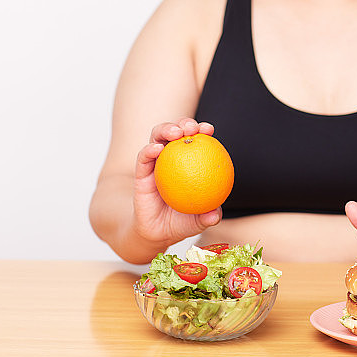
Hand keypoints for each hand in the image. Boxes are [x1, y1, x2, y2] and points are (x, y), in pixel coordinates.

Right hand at [132, 117, 221, 245]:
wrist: (156, 233)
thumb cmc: (181, 222)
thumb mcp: (198, 221)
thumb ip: (208, 217)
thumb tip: (216, 213)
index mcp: (189, 163)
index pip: (196, 142)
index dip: (202, 131)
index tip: (209, 129)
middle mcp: (172, 160)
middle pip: (176, 133)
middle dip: (184, 123)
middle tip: (192, 127)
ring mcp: (155, 164)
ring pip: (157, 138)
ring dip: (166, 129)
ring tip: (176, 132)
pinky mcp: (141, 173)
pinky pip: (143, 158)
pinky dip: (149, 150)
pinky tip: (157, 148)